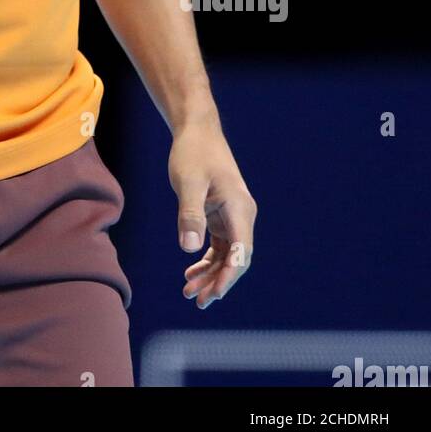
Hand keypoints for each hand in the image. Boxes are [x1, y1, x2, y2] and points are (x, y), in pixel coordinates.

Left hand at [168, 118, 255, 308]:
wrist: (196, 130)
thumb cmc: (193, 153)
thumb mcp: (188, 182)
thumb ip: (189, 214)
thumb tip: (189, 249)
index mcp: (240, 209)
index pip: (241, 252)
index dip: (229, 276)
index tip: (214, 294)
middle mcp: (242, 215)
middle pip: (235, 259)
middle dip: (218, 281)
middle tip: (197, 301)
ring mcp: (232, 215)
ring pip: (226, 254)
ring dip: (210, 274)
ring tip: (189, 292)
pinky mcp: (221, 213)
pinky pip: (218, 244)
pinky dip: (206, 260)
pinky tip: (191, 271)